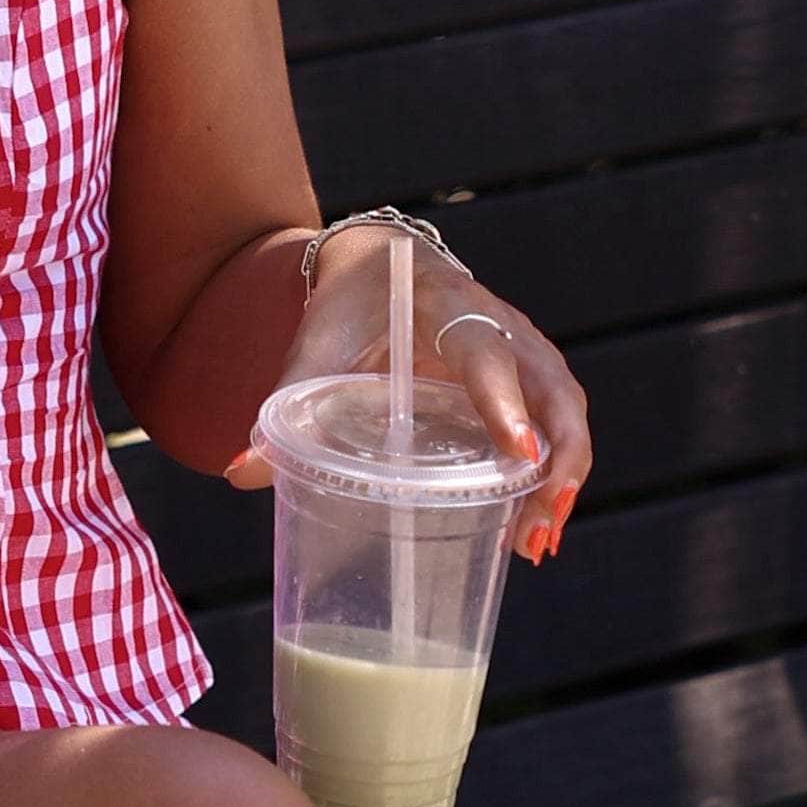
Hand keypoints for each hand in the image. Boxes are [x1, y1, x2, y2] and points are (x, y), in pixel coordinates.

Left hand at [228, 216, 592, 564]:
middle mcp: (502, 324)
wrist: (382, 262)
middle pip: (553, 393)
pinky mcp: (529, 374)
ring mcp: (524, 347)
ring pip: (565, 413)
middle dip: (556, 462)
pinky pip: (558, 423)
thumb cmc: (348, 307)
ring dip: (562, 478)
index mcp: (448, 307)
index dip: (506, 404)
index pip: (487, 355)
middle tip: (537, 529)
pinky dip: (556, 473)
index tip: (520, 454)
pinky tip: (535, 527)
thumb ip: (283, 404)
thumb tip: (241, 472)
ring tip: (536, 544)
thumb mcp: (315, 346)